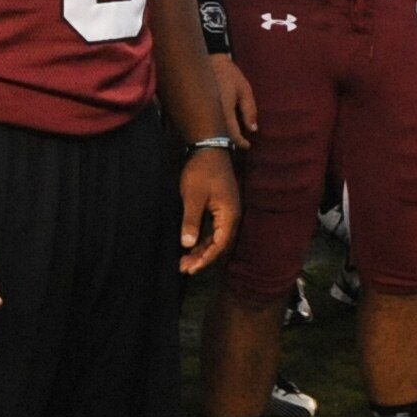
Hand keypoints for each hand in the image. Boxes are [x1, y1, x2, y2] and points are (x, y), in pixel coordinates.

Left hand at [178, 146, 238, 274]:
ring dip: (202, 250)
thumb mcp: (193, 196)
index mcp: (229, 215)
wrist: (209, 148)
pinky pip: (213, 230)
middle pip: (219, 244)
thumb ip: (191, 221)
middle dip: (202, 258)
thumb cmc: (201, 171)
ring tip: (185, 261)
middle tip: (184, 268)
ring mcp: (227, 212)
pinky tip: (191, 245)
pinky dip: (203, 239)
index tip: (190, 268)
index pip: (219, 245)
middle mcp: (232, 216)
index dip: (205, 259)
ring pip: (216, 238)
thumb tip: (187, 245)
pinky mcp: (221, 208)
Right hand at [208, 52, 258, 142]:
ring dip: (218, 136)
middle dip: (228, 143)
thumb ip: (250, 110)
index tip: (247, 146)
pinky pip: (202, 123)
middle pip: (218, 138)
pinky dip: (210, 128)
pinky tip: (216, 125)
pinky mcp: (193, 109)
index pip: (232, 134)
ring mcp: (200, 111)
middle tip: (237, 143)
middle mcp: (210, 113)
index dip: (240, 143)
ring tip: (228, 136)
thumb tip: (253, 129)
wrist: (206, 60)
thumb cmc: (228, 74)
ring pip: (209, 132)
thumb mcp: (244, 90)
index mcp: (224, 110)